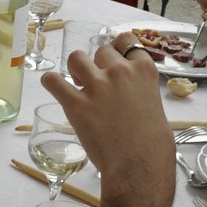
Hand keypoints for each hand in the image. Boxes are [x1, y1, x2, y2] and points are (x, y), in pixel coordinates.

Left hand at [41, 39, 175, 206]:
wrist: (139, 166)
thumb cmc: (153, 145)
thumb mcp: (155, 106)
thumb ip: (140, 90)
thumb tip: (129, 94)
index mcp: (143, 70)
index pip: (127, 40)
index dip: (117, 49)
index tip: (113, 60)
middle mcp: (120, 72)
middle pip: (101, 50)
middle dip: (97, 64)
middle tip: (97, 83)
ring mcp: (97, 86)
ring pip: (76, 57)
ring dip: (75, 69)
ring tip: (77, 85)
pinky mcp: (76, 103)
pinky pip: (53, 80)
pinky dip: (51, 82)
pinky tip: (55, 88)